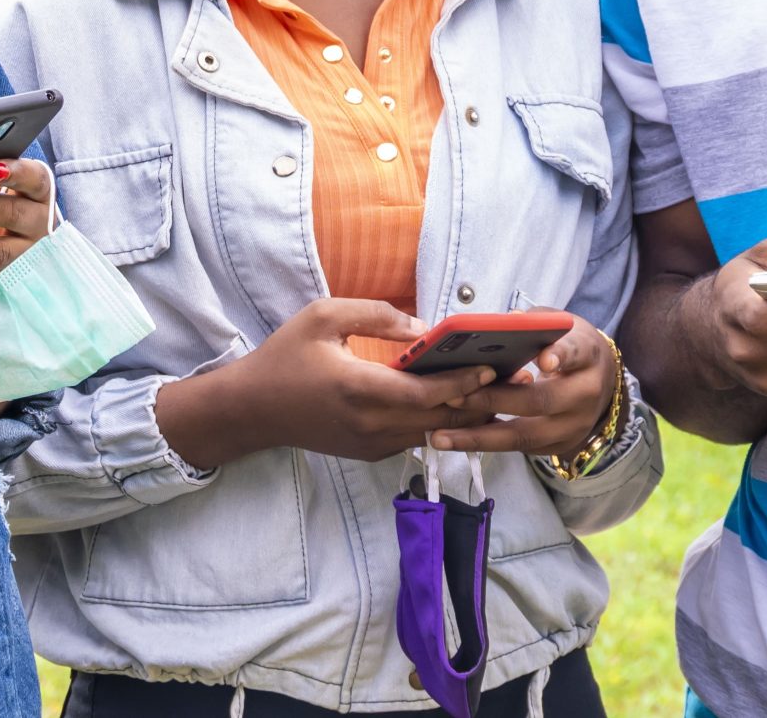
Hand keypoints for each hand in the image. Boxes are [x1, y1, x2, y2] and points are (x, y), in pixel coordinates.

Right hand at [156, 300, 496, 470]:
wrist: (253, 409)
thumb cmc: (286, 356)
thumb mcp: (322, 316)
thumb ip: (375, 315)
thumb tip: (423, 327)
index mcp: (360, 389)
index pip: (428, 394)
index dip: (465, 382)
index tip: (494, 365)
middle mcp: (371, 424)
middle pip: (440, 419)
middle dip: (479, 400)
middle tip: (514, 381)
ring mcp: (371, 444)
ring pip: (432, 432)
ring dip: (463, 414)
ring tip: (497, 392)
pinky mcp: (369, 452)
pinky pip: (414, 437)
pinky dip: (438, 421)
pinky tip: (457, 402)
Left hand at [425, 317, 618, 459]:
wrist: (601, 382)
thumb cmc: (568, 346)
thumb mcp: (559, 325)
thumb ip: (532, 323)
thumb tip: (496, 325)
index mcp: (588, 356)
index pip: (575, 353)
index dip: (561, 356)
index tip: (544, 360)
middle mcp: (584, 395)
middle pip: (540, 401)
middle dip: (494, 400)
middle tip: (453, 396)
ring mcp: (572, 426)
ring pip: (524, 435)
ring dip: (478, 437)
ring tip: (439, 436)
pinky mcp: (556, 446)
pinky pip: (517, 447)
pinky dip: (484, 443)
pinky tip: (452, 440)